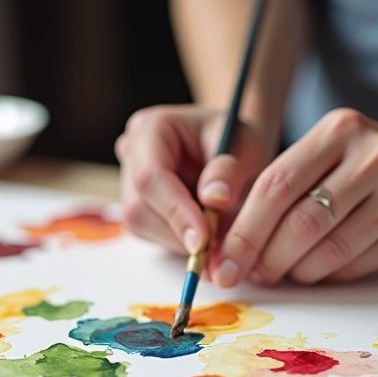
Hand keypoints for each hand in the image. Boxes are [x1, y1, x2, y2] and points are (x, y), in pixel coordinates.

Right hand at [115, 105, 277, 254]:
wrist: (237, 149)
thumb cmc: (240, 141)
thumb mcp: (246, 146)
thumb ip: (230, 170)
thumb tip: (214, 199)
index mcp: (151, 129)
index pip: (150, 177)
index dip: (175, 211)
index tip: (204, 239)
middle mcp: (132, 154)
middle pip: (139, 208)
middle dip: (179, 232)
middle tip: (219, 247)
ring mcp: (130, 183)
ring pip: (143, 227)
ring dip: (181, 240)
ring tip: (219, 234)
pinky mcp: (140, 208)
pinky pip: (152, 236)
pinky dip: (181, 242)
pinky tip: (207, 233)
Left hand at [211, 108, 377, 286]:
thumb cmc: (362, 162)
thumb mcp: (325, 150)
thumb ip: (282, 185)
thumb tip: (231, 244)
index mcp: (339, 130)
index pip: (276, 186)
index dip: (244, 231)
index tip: (223, 261)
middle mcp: (375, 157)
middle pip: (301, 224)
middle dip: (266, 258)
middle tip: (251, 274)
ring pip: (329, 252)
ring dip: (296, 271)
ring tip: (283, 271)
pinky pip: (356, 266)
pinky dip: (327, 274)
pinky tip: (318, 269)